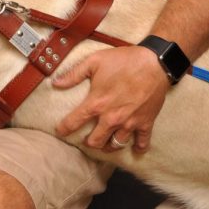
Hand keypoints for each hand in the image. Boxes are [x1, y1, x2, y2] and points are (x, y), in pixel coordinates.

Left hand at [53, 45, 168, 153]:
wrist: (153, 63)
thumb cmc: (123, 60)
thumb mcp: (94, 61)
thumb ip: (74, 74)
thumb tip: (55, 83)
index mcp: (97, 103)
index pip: (75, 122)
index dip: (64, 128)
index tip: (60, 131)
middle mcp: (111, 118)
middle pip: (96, 141)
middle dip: (89, 142)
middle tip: (87, 139)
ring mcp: (129, 123)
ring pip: (116, 145)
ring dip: (109, 146)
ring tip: (105, 143)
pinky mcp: (146, 123)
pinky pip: (142, 142)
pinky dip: (139, 147)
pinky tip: (135, 148)